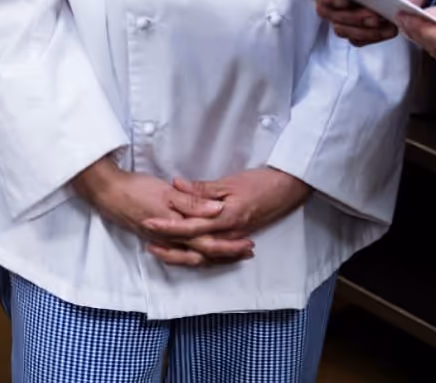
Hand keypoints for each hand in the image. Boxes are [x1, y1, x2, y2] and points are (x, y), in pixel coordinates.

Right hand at [72, 156, 246, 265]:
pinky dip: (194, 255)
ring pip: (193, 256)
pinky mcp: (155, 237)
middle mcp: (171, 241)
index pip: (210, 243)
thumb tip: (218, 210)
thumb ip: (194, 202)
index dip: (230, 246)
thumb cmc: (137, 190)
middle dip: (227, 254)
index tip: (249, 245)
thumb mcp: (168, 193)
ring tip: (229, 254)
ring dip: (213, 256)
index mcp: (177, 229)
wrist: (107, 193)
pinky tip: (198, 252)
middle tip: (247, 252)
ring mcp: (163, 241)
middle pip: (205, 254)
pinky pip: (180, 253)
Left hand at [140, 168, 310, 267]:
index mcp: (224, 217)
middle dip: (169, 245)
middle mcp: (228, 233)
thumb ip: (202, 189)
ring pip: (203, 253)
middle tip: (147, 242)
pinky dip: (199, 254)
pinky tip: (187, 252)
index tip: (148, 221)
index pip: (190, 225)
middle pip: (193, 245)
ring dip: (181, 253)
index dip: (168, 224)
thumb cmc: (261, 181)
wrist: (288, 188)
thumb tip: (176, 185)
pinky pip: (215, 252)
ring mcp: (233, 237)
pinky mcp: (238, 237)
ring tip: (160, 250)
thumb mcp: (230, 182)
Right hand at [304, 0, 435, 45]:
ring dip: (361, 27)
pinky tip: (389, 28)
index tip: (346, 0)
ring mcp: (346, 10)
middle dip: (349, 16)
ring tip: (383, 20)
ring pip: (340, 27)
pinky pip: (357, 38)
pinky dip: (372, 36)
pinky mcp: (360, 26)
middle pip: (325, 11)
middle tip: (372, 13)